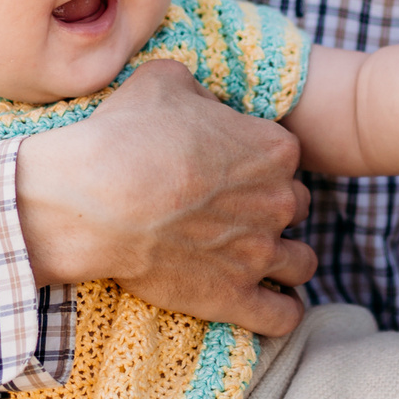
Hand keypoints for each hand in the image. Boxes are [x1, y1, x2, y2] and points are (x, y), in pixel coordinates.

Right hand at [16, 60, 316, 335]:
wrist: (96, 200)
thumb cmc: (126, 136)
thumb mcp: (165, 80)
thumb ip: (201, 91)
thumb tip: (207, 104)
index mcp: (273, 148)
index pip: (284, 156)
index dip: (256, 161)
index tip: (227, 168)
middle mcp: (278, 201)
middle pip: (295, 207)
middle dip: (272, 209)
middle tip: (234, 212)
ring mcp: (260, 254)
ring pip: (303, 263)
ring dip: (285, 260)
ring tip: (255, 260)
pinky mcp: (234, 297)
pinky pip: (283, 318)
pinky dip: (281, 313)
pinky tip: (265, 305)